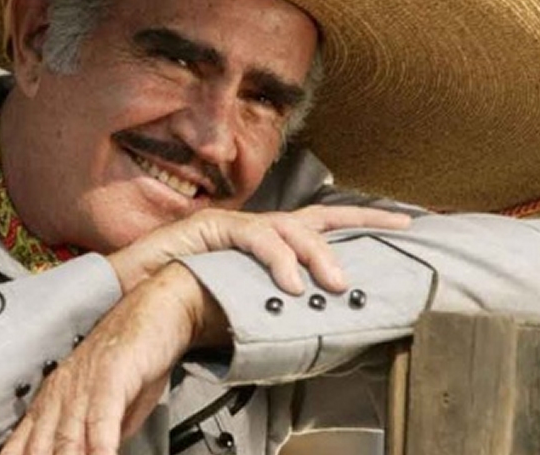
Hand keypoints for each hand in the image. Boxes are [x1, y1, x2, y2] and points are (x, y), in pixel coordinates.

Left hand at [0, 264, 212, 454]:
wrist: (156, 307)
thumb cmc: (133, 355)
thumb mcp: (110, 406)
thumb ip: (95, 436)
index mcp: (53, 399)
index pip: (22, 446)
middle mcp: (60, 393)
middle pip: (39, 449)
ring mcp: (83, 384)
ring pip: (66, 440)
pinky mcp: (110, 375)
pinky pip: (100, 421)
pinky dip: (100, 449)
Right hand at [108, 204, 410, 295]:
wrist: (132, 290)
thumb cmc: (184, 299)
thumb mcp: (244, 304)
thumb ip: (276, 305)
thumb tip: (317, 323)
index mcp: (268, 242)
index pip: (323, 226)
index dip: (364, 224)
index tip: (407, 225)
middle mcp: (258, 226)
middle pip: (318, 216)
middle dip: (360, 222)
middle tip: (395, 236)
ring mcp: (236, 223)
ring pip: (290, 227)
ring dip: (316, 254)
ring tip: (332, 283)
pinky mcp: (213, 227)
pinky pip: (254, 238)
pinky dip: (276, 259)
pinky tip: (289, 283)